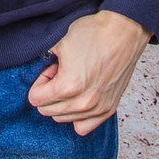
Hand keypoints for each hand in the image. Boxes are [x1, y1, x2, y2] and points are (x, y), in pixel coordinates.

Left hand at [27, 10, 151, 135]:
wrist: (122, 31)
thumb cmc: (94, 33)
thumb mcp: (60, 42)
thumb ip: (45, 61)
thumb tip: (40, 70)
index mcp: (67, 87)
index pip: (35, 99)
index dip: (39, 81)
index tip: (50, 69)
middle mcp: (82, 103)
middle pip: (48, 111)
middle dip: (49, 92)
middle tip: (60, 73)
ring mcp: (97, 108)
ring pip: (63, 119)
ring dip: (62, 102)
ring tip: (72, 80)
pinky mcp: (108, 109)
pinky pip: (84, 127)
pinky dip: (77, 116)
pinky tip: (80, 97)